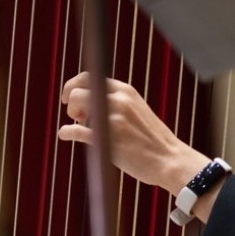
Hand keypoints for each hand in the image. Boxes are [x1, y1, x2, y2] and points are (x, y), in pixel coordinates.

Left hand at [58, 72, 212, 210]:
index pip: (90, 76)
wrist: (168, 159)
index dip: (73, 85)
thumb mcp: (137, 110)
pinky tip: (65, 135)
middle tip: (78, 116)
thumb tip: (87, 105)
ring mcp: (113, 118)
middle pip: (78, 91)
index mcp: (127, 91)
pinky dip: (65, 132)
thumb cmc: (152, 138)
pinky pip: (74, 130)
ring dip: (72, 118)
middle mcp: (120, 100)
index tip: (69, 97)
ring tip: (83, 128)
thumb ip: (117, 102)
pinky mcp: (106, 139)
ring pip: (75, 106)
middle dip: (71, 103)